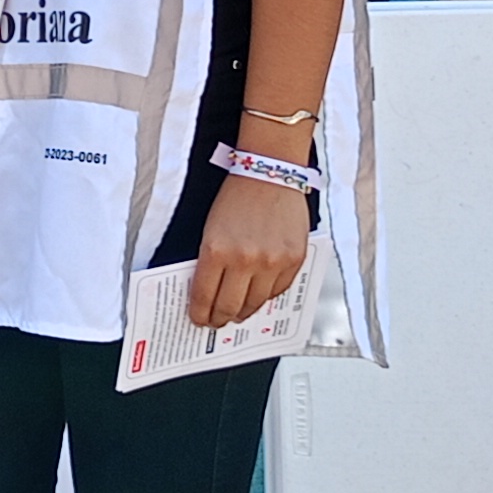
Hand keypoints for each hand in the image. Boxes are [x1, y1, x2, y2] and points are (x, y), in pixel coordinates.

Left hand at [187, 165, 314, 330]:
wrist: (269, 172)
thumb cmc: (237, 196)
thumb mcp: (210, 229)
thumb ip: (209, 262)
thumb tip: (208, 292)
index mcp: (216, 250)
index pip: (204, 297)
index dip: (199, 313)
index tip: (198, 318)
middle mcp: (245, 259)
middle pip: (230, 307)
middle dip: (219, 318)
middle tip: (216, 320)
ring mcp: (272, 261)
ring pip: (255, 304)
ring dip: (243, 312)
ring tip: (237, 311)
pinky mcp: (294, 259)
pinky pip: (278, 291)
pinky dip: (266, 296)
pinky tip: (258, 294)